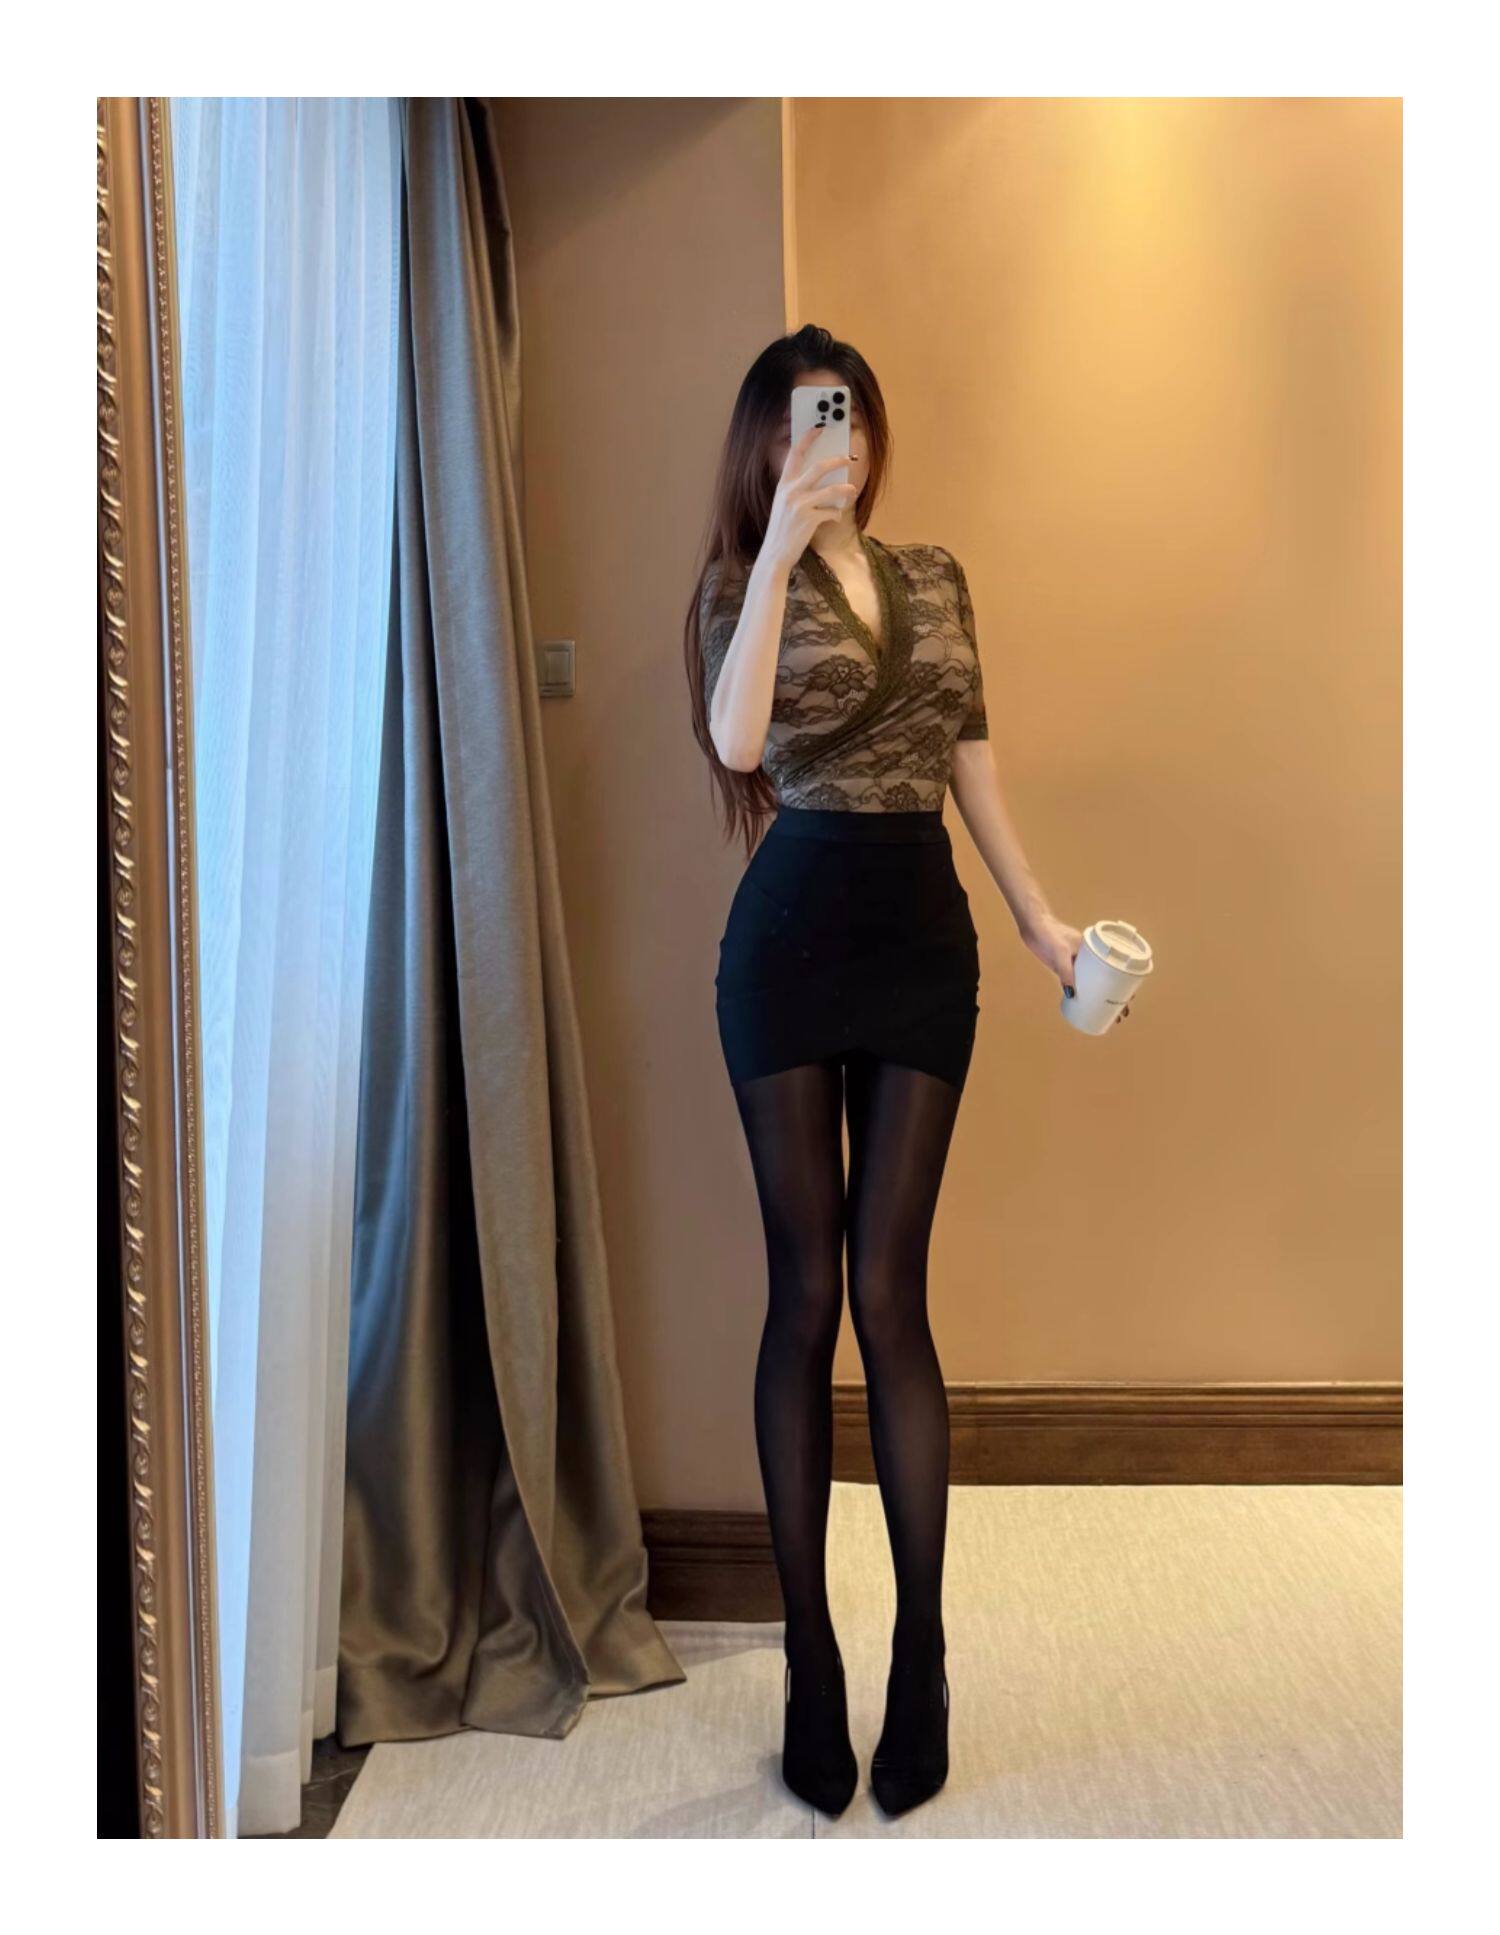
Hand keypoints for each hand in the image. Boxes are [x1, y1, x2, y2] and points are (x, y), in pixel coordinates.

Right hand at [761, 423, 860, 572]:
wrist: (775, 554)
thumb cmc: (781, 530)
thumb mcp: (783, 505)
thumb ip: (796, 490)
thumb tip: (820, 479)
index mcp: (783, 485)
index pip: (795, 454)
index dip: (807, 439)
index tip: (819, 429)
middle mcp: (790, 491)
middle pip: (819, 467)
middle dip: (838, 460)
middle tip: (849, 458)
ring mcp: (800, 505)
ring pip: (831, 489)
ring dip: (845, 489)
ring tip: (852, 490)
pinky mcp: (809, 519)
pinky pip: (831, 511)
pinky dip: (837, 514)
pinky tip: (836, 517)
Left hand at [1023, 913, 1134, 1024]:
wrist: (1033, 927)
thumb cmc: (1049, 934)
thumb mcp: (1059, 953)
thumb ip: (1065, 972)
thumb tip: (1071, 994)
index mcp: (1095, 950)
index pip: (1116, 969)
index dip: (1125, 985)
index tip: (1130, 998)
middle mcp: (1089, 958)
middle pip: (1107, 980)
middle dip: (1116, 997)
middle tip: (1122, 1013)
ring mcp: (1077, 964)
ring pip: (1094, 984)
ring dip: (1101, 999)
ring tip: (1108, 1015)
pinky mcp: (1065, 969)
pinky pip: (1078, 984)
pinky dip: (1084, 995)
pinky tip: (1086, 1006)